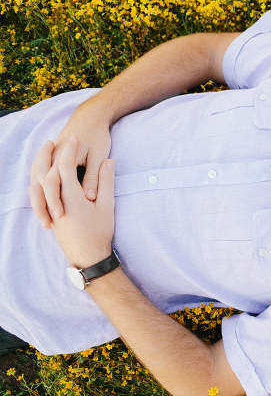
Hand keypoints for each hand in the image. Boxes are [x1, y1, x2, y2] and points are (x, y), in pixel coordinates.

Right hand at [29, 103, 111, 226]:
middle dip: (42, 206)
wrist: (90, 116)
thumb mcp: (99, 155)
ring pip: (36, 183)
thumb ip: (94, 175)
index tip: (59, 217)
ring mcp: (49, 159)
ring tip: (45, 221)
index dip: (55, 200)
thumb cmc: (98, 135)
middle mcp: (52, 160)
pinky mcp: (50, 160)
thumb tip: (90, 196)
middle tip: (47, 226)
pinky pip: (39, 179)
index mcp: (63, 159)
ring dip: (39, 201)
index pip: (54, 183)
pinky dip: (40, 193)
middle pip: (40, 186)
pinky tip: (47, 207)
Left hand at [41, 137, 115, 267]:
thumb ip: (106, 182)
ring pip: (37, 182)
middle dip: (46, 155)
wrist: (88, 257)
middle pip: (45, 172)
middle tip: (52, 141)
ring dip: (39, 167)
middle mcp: (57, 200)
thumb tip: (109, 162)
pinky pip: (37, 192)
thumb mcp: (108, 206)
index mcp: (72, 196)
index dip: (70, 150)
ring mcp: (51, 207)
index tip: (76, 138)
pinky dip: (38, 179)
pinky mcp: (50, 213)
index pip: (66, 166)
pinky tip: (44, 176)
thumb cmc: (100, 232)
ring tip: (44, 155)